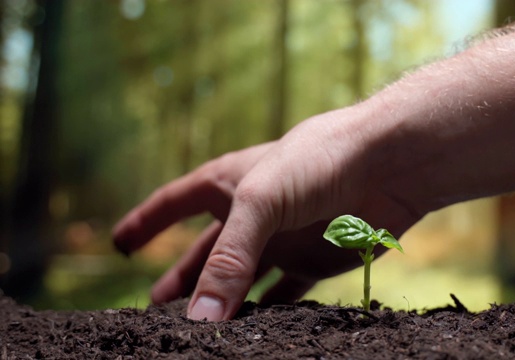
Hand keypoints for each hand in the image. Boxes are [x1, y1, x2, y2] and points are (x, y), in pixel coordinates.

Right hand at [112, 105, 420, 320]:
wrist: (389, 163)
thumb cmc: (320, 161)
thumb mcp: (260, 203)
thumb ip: (228, 259)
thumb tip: (199, 318)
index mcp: (231, 183)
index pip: (176, 202)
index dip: (148, 221)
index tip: (120, 242)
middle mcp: (254, 213)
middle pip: (207, 251)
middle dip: (181, 278)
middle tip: (156, 308)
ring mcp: (284, 238)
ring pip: (244, 278)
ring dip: (222, 301)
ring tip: (199, 330)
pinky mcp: (316, 260)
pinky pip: (285, 293)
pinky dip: (267, 313)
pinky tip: (252, 331)